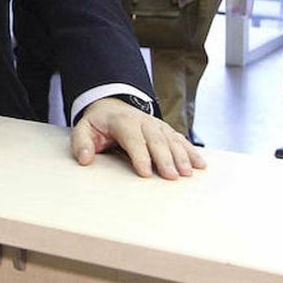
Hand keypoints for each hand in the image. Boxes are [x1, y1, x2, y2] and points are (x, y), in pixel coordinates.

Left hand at [70, 97, 204, 178]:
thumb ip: (81, 143)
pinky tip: (200, 165)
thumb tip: (84, 159)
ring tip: (187, 173)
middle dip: (165, 158)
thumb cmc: (99, 123)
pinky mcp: (166, 130)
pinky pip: (180, 140)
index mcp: (122, 121)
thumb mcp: (84, 129)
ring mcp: (157, 125)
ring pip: (171, 140)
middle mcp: (143, 121)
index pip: (133, 138)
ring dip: (181, 156)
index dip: (140, 155)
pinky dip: (191, 152)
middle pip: (156, 140)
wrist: (112, 105)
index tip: (146, 173)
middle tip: (172, 177)